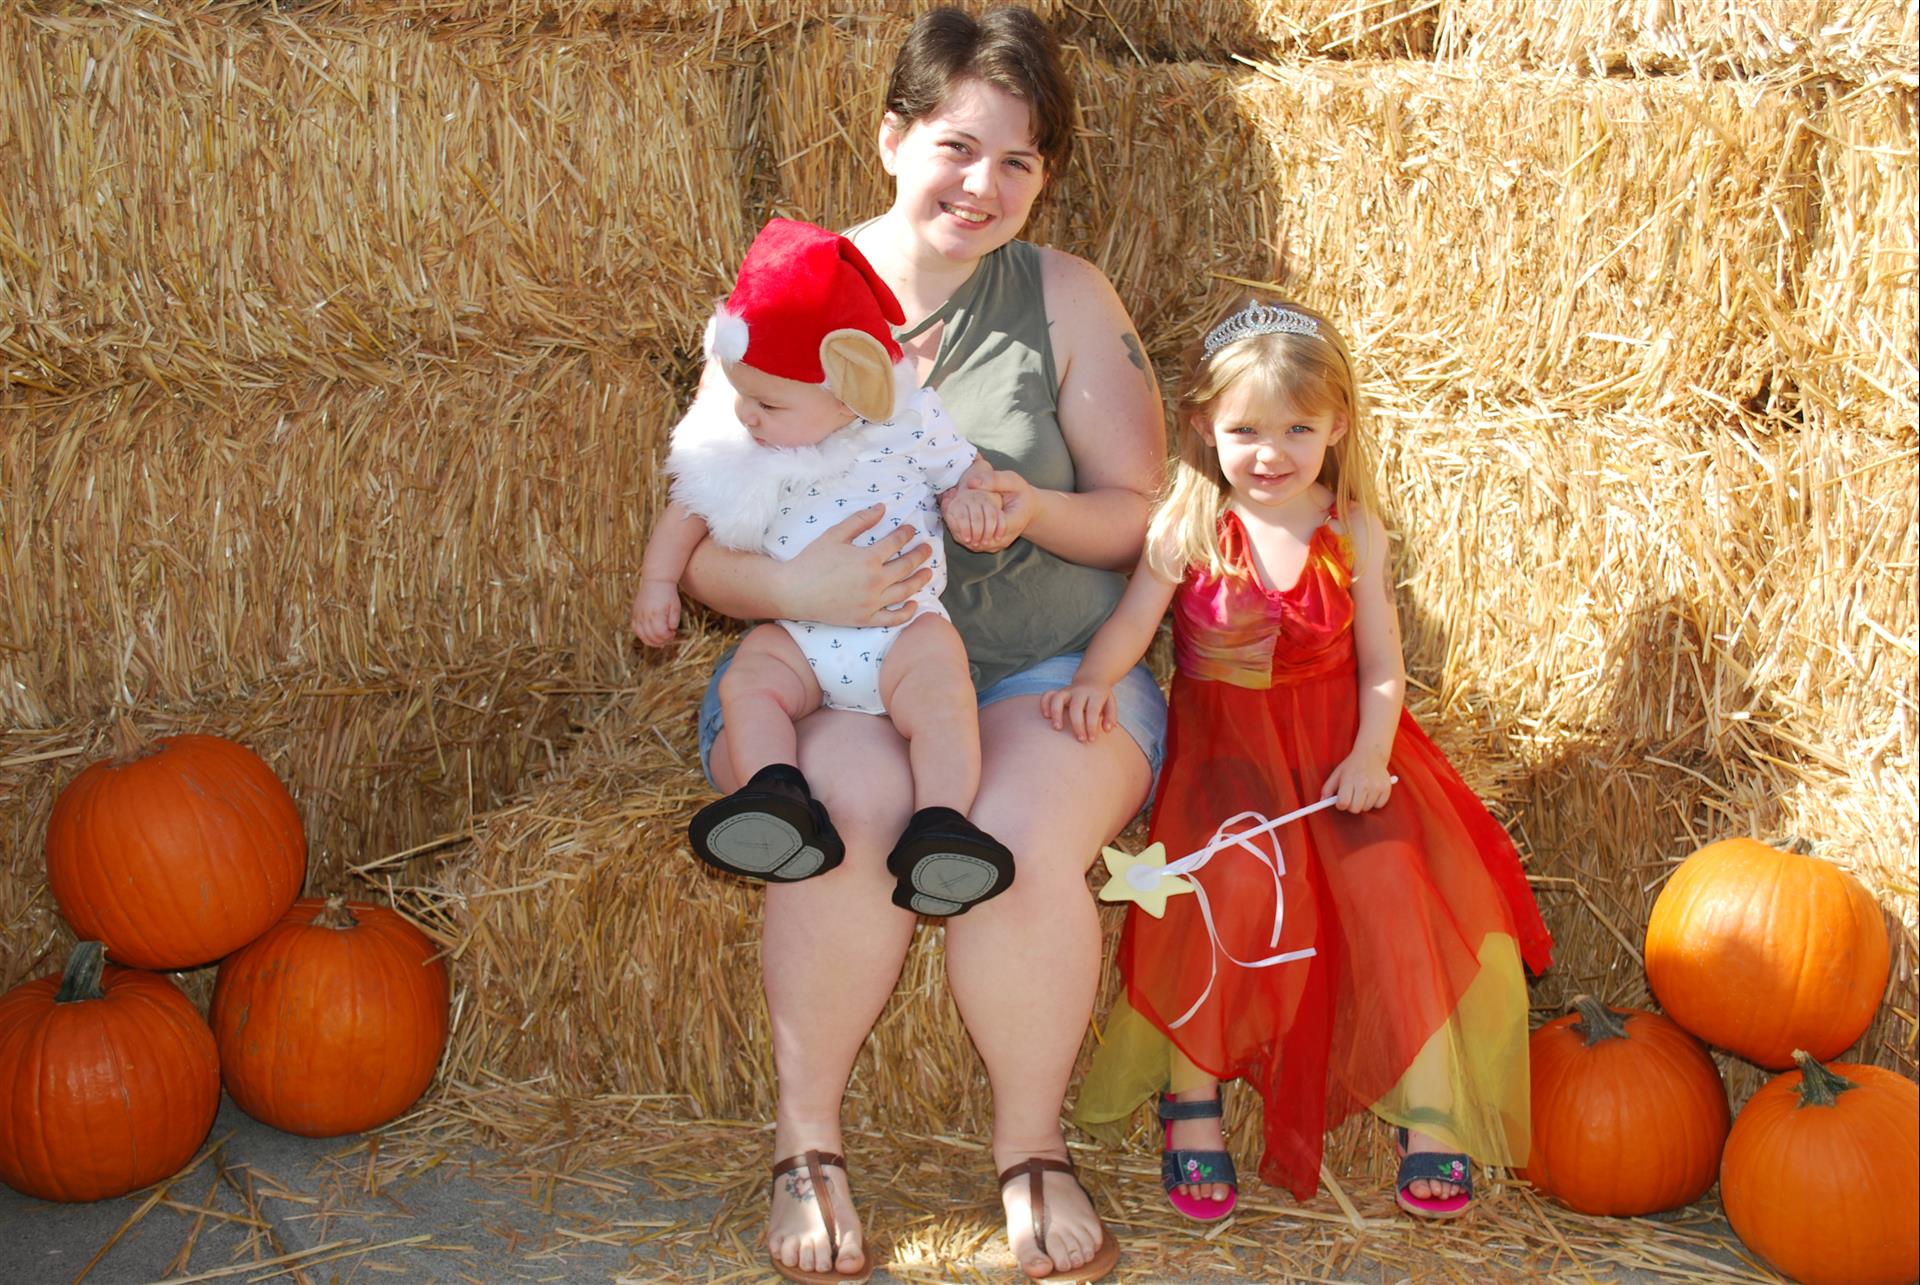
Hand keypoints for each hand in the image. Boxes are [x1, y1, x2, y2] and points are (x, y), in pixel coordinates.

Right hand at [631, 579, 681, 645]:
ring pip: (642, 636)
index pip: (660, 634)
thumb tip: (671, 630)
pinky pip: (635, 630)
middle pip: (651, 637)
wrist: (656, 581)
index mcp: (656, 614)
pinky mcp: (634, 614)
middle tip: (668, 637)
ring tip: (660, 640)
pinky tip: (650, 636)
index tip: (673, 633)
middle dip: (661, 641)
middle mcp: (645, 616)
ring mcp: (638, 615)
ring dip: (652, 641)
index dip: (668, 637)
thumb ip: (675, 620)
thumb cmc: (668, 594)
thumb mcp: (676, 606)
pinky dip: (642, 635)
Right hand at [781, 504, 933, 626]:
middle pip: (907, 566)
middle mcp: (874, 582)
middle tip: (928, 549)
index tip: (911, 530)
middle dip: (920, 555)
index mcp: (868, 559)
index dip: (906, 534)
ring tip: (929, 572)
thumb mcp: (834, 535)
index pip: (896, 543)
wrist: (793, 591)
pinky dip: (907, 612)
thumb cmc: (811, 561)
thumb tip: (882, 508)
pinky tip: (914, 604)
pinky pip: (893, 618)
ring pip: (906, 591)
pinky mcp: (866, 618)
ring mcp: (872, 603)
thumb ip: (860, 520)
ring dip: (921, 580)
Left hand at [946, 468, 1037, 553]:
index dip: (969, 516)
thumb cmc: (1020, 493)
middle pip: (977, 538)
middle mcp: (1005, 538)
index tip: (956, 500)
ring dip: (960, 531)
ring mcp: (998, 544)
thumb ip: (994, 480)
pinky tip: (954, 521)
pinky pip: (974, 545)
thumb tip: (972, 483)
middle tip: (945, 506)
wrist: (1028, 508)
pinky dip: (963, 534)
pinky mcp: (992, 546)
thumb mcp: (1012, 481)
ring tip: (947, 513)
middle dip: (961, 524)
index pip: (987, 525)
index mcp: (1013, 521)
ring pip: (974, 544)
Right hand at [1039, 682, 1116, 742]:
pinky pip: (1048, 695)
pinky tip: (1046, 717)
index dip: (1091, 726)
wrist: (1093, 678)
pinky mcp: (1059, 692)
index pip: (1092, 710)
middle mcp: (1080, 691)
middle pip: (1075, 707)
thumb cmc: (1102, 697)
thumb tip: (1107, 730)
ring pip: (1058, 698)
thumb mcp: (1111, 704)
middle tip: (1081, 739)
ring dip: (1056, 713)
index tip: (1092, 739)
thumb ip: (1110, 717)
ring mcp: (1068, 691)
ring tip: (1057, 728)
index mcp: (1095, 694)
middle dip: (1077, 725)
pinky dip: (1044, 704)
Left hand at [1322, 752, 1392, 812]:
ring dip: (1362, 803)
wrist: (1371, 755)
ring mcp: (1376, 787)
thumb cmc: (1351, 766)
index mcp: (1349, 780)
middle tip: (1351, 797)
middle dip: (1351, 806)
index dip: (1340, 804)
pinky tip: (1371, 792)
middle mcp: (1364, 784)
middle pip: (1355, 809)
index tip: (1341, 801)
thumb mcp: (1336, 774)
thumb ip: (1327, 788)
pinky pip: (1378, 805)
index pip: (1343, 803)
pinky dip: (1374, 802)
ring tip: (1362, 792)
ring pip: (1366, 808)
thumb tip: (1322, 801)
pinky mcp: (1386, 789)